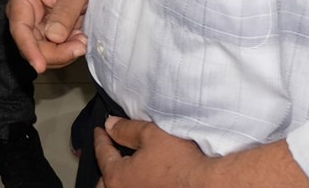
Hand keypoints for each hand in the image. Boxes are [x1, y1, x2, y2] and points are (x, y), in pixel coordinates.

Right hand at [7, 0, 90, 73]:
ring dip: (62, 53)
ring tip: (83, 41)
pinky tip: (81, 39)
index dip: (28, 48)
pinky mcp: (45, 31)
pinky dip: (67, 50)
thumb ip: (64, 12)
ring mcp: (33, 23)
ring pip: (41, 50)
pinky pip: (52, 49)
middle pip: (30, 44)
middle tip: (80, 47)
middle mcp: (23, 11)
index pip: (19, 27)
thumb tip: (54, 38)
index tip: (40, 66)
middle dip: (54, 53)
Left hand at [95, 117, 211, 186]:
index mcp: (117, 176)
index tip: (100, 131)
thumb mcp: (151, 135)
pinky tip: (140, 179)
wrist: (209, 184)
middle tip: (108, 152)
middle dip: (105, 166)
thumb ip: (126, 130)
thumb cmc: (180, 161)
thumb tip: (110, 126)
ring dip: (117, 179)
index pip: (103, 154)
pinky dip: (132, 184)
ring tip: (121, 169)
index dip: (101, 139)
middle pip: (105, 180)